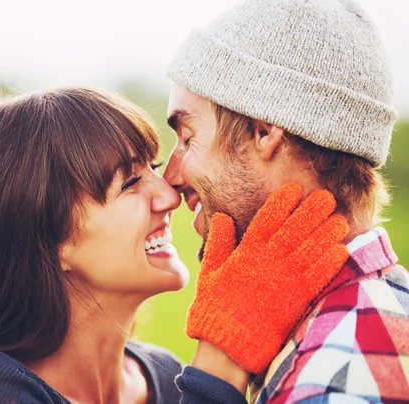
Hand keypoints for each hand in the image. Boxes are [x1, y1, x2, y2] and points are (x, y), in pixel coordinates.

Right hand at [186, 183, 348, 372]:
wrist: (229, 344)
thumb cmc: (215, 307)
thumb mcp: (209, 271)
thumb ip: (218, 243)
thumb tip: (221, 216)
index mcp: (245, 253)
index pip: (267, 219)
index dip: (282, 202)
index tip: (294, 188)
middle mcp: (267, 262)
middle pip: (294, 229)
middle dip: (311, 211)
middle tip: (325, 197)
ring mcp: (284, 280)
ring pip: (310, 249)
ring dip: (326, 232)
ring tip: (338, 219)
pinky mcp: (297, 299)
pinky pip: (318, 275)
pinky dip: (330, 261)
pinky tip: (340, 249)